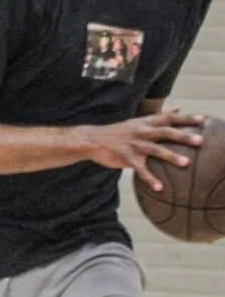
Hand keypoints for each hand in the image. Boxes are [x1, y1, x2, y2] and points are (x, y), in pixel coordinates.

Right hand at [84, 108, 205, 191]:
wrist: (91, 139)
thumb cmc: (117, 132)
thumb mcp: (138, 121)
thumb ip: (159, 117)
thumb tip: (178, 109)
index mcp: (145, 123)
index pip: (168, 118)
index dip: (186, 119)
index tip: (204, 120)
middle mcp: (141, 131)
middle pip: (165, 132)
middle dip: (183, 136)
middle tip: (200, 141)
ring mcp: (133, 144)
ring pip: (154, 149)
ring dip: (171, 156)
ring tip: (186, 163)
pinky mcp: (125, 156)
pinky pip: (139, 168)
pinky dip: (150, 178)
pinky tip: (159, 187)